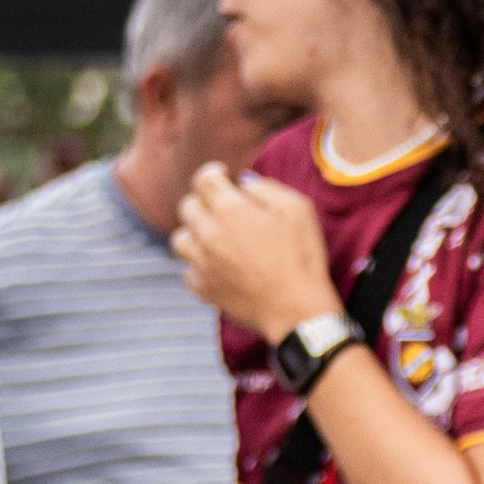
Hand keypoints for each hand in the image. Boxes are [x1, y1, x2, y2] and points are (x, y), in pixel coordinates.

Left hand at [171, 161, 338, 343]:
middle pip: (188, 207)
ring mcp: (203, 264)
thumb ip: (266, 187)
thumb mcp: (297, 209)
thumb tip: (243, 183)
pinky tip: (217, 267)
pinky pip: (188, 272)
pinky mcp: (204, 289)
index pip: (204, 180)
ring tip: (215, 239)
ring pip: (180, 239)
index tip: (222, 175)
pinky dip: (199, 266)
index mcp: (230, 210)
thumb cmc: (302, 258)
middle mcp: (208, 234)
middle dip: (205, 202)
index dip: (213, 173)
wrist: (297, 311)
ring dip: (195, 234)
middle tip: (223, 210)